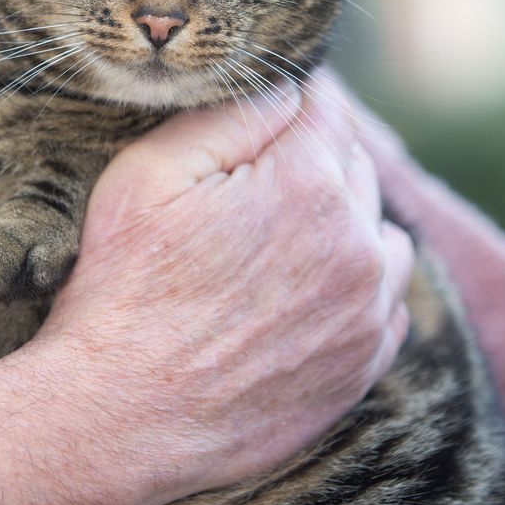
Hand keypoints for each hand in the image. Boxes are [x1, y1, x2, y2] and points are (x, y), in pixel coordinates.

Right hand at [0, 71, 413, 504]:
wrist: (118, 416)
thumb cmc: (124, 289)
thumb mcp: (150, 174)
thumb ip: (232, 115)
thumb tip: (290, 87)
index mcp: (308, 187)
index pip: (326, 111)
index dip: (297, 100)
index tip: (276, 105)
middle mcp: (355, 247)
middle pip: (356, 169)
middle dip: (315, 162)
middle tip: (257, 183)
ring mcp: (365, 315)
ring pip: (382, 236)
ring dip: (347, 224)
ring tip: (284, 241)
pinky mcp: (360, 369)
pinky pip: (386, 305)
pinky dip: (357, 289)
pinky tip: (304, 297)